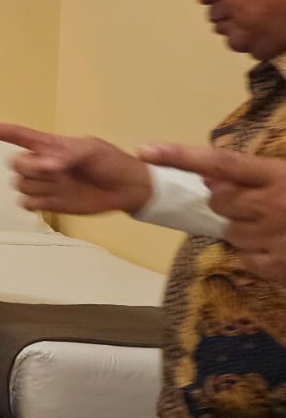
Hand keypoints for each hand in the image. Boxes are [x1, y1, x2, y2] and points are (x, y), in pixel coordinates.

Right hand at [0, 121, 151, 214]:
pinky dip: (39, 201)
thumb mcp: (91, 148)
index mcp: (48, 145)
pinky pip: (27, 203)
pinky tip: (57, 198)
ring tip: (65, 185)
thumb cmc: (111, 161)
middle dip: (33, 169)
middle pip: (15, 165)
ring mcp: (43, 184)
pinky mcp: (48, 202)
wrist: (126, 189)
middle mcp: (41, 164)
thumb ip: (65, 155)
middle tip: (58, 171)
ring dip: (42, 187)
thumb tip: (46, 166)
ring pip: (20, 185)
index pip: (17, 135)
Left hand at [140, 144, 285, 281]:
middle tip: (254, 204)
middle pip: (217, 202)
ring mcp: (272, 237)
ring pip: (227, 232)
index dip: (181, 156)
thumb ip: (252, 175)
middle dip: (225, 202)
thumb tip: (207, 179)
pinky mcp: (276, 266)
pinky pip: (244, 258)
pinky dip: (255, 254)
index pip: (221, 163)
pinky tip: (278, 246)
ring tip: (274, 226)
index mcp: (278, 175)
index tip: (145, 151)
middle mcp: (272, 204)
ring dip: (242, 229)